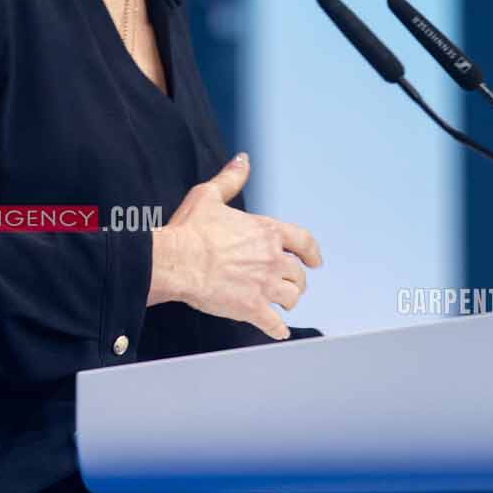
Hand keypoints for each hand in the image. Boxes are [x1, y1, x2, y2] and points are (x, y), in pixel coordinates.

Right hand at [148, 154, 322, 340]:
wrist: (178, 261)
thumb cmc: (190, 229)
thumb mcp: (210, 195)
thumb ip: (231, 178)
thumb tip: (243, 160)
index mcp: (266, 231)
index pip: (302, 241)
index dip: (312, 251)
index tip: (315, 260)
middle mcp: (271, 259)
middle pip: (297, 274)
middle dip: (296, 280)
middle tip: (292, 285)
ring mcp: (264, 285)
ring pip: (290, 297)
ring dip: (288, 301)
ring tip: (283, 305)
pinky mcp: (252, 308)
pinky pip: (274, 325)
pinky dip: (277, 330)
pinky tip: (277, 331)